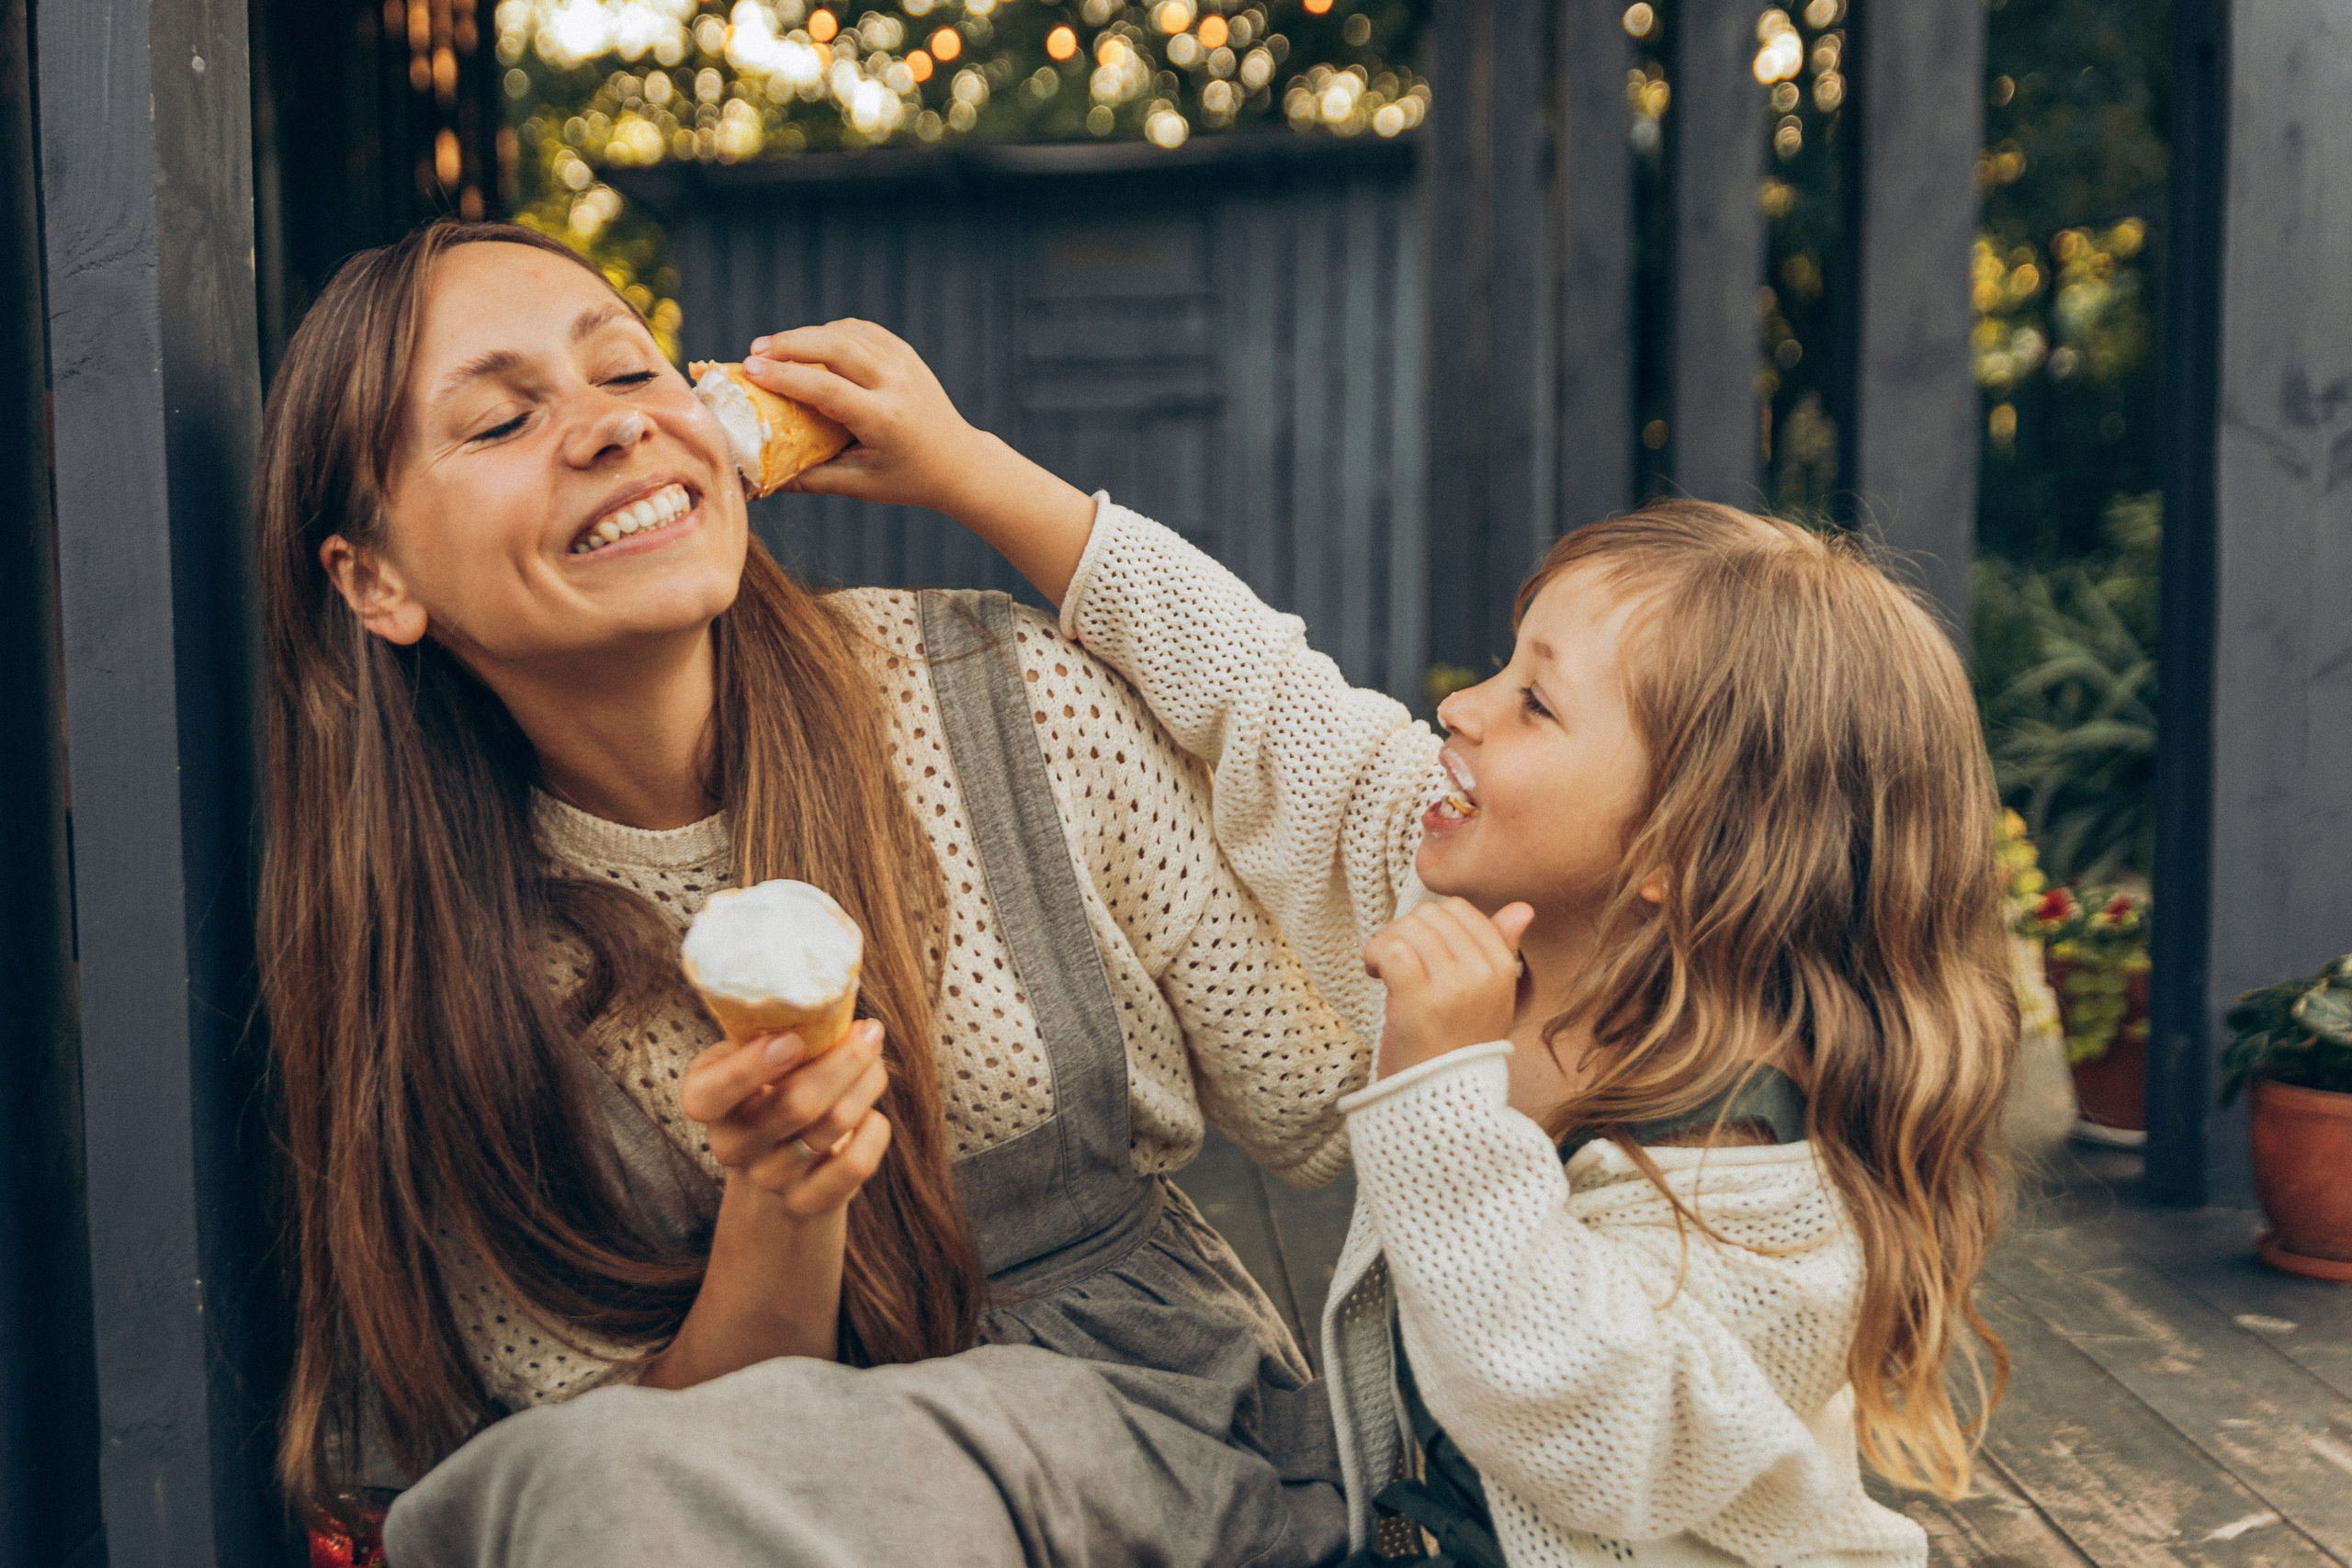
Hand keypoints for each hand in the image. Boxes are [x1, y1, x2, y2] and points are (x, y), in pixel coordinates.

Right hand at [679, 1019, 891, 1216]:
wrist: (777, 1163)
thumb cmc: (770, 1088)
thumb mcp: (755, 1056)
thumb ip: (775, 1032)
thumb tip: (833, 1006)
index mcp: (705, 1101)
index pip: (711, 1094)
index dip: (748, 1069)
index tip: (793, 1039)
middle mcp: (730, 1145)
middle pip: (795, 1104)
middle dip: (844, 1060)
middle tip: (870, 1032)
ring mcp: (768, 1178)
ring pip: (833, 1125)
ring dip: (866, 1084)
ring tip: (874, 1062)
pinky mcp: (806, 1202)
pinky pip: (854, 1164)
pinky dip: (875, 1131)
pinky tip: (872, 1115)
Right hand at [739, 320, 1097, 602]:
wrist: (959, 462)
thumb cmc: (904, 479)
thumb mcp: (858, 485)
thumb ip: (809, 479)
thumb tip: (756, 481)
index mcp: (883, 418)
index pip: (826, 387)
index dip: (785, 375)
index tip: (750, 369)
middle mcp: (896, 383)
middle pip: (835, 346)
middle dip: (790, 343)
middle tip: (754, 351)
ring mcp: (904, 363)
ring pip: (847, 332)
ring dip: (807, 335)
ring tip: (773, 348)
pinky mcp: (905, 352)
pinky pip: (861, 331)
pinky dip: (832, 332)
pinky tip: (810, 343)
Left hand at [1362, 899, 1535, 1077]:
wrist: (1439, 1102)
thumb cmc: (1456, 1046)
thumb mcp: (1489, 997)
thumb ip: (1502, 948)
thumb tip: (1522, 908)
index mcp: (1503, 968)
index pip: (1459, 909)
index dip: (1430, 925)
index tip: (1420, 953)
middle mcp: (1483, 974)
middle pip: (1429, 914)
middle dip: (1405, 932)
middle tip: (1398, 964)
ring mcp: (1453, 987)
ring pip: (1408, 928)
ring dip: (1385, 943)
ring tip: (1384, 971)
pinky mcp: (1420, 1001)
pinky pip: (1391, 948)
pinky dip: (1373, 954)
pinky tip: (1373, 973)